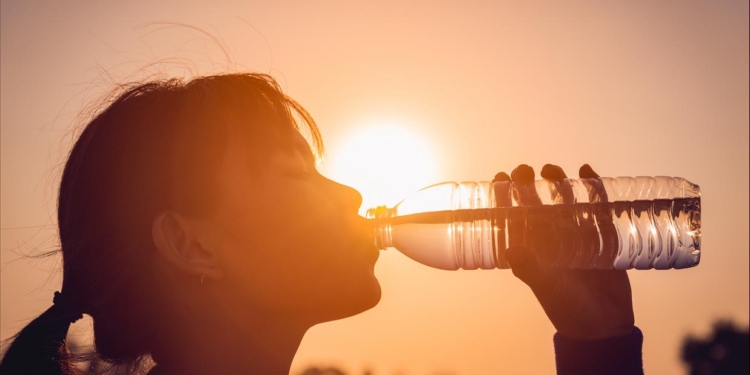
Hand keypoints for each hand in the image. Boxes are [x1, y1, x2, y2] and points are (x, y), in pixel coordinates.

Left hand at [495, 164, 634, 340]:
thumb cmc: (568, 308)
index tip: (500, 177)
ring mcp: (576, 235)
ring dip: (558, 182)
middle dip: (529, 184)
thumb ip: (531, 269)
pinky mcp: (602, 235)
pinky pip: (597, 207)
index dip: (504, 196)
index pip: (514, 217)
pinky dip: (593, 188)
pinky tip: (587, 171)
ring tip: (551, 169)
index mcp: (532, 249)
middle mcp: (551, 239)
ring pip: (564, 201)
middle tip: (524, 169)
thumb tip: (511, 249)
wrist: (604, 325)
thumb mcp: (547, 287)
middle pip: (537, 203)